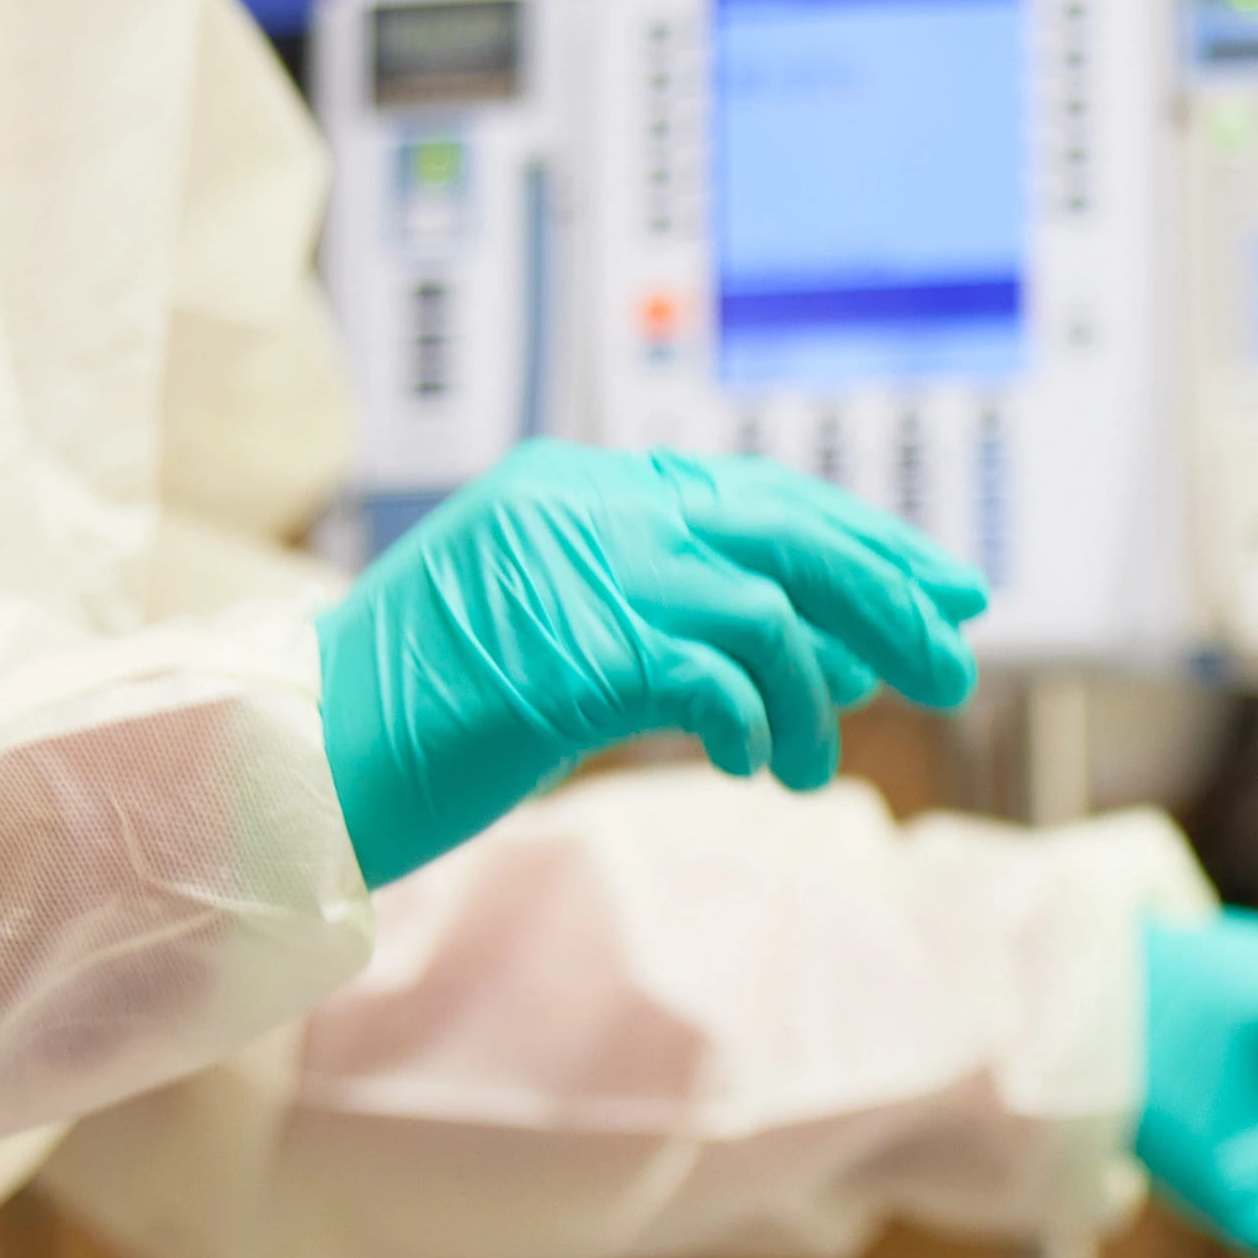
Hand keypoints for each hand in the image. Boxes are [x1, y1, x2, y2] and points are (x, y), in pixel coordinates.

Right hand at [314, 442, 984, 887]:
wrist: (303, 758)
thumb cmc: (431, 716)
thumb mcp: (571, 643)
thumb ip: (686, 626)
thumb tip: (845, 653)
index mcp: (577, 486)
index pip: (758, 494)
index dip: (866, 541)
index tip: (944, 590)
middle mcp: (582, 506)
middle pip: (786, 531)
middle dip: (888, 599)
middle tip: (954, 668)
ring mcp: (575, 571)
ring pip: (767, 609)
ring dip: (813, 698)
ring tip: (806, 771)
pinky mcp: (572, 651)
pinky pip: (716, 679)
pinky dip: (753, 725)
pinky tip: (749, 766)